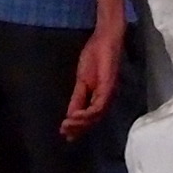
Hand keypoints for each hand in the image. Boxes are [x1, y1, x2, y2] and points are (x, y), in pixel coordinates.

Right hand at [61, 19, 124, 138]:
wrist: (104, 39)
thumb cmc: (96, 56)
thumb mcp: (82, 80)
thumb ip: (78, 98)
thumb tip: (70, 115)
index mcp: (100, 98)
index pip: (90, 117)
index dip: (78, 127)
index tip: (64, 133)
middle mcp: (106, 99)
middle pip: (94, 120)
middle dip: (78, 128)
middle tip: (64, 132)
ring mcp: (109, 94)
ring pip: (96, 116)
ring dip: (81, 123)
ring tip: (67, 125)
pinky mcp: (108, 87)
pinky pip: (99, 106)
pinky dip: (86, 113)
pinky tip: (75, 115)